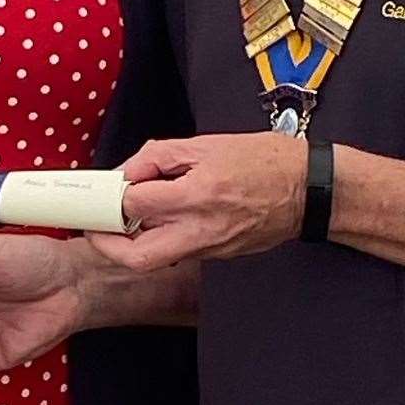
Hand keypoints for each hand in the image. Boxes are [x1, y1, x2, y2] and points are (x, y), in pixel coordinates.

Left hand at [88, 133, 305, 271]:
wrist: (307, 189)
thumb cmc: (264, 160)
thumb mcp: (207, 144)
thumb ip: (161, 157)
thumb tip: (130, 171)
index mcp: (197, 195)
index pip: (135, 203)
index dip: (117, 193)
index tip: (112, 186)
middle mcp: (200, 229)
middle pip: (136, 258)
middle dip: (107, 246)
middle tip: (97, 227)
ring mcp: (209, 248)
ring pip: (156, 260)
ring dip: (133, 244)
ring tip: (126, 220)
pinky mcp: (218, 255)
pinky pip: (178, 253)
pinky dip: (160, 239)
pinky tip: (160, 219)